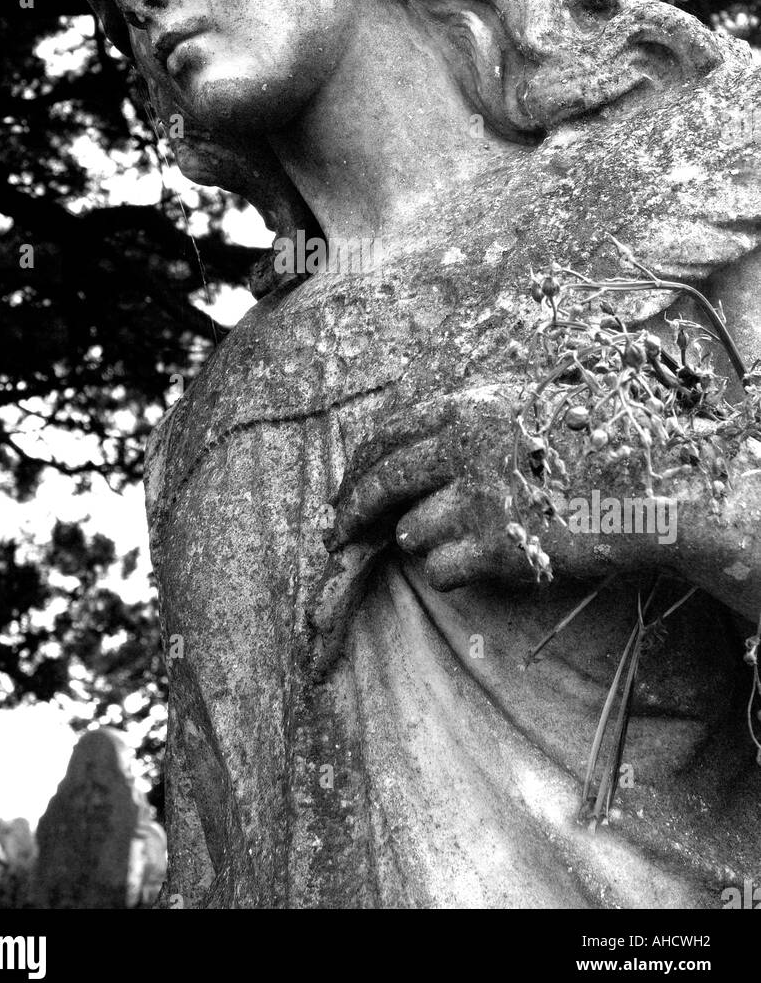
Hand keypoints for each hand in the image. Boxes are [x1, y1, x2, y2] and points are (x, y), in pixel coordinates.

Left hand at [327, 385, 760, 620]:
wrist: (646, 496)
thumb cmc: (588, 451)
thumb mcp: (525, 410)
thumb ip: (468, 422)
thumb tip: (403, 450)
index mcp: (471, 408)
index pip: (389, 434)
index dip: (358, 464)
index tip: (343, 487)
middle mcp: (467, 448)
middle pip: (382, 482)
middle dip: (350, 511)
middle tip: (335, 533)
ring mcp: (480, 498)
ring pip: (411, 533)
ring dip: (427, 543)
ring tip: (472, 538)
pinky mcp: (496, 547)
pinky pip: (441, 571)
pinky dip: (454, 574)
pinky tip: (487, 563)